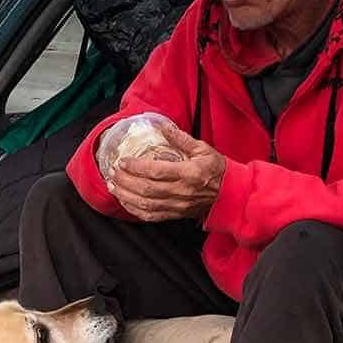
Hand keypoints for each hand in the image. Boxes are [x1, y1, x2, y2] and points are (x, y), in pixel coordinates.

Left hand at [106, 122, 224, 221]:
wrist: (230, 194)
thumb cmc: (217, 169)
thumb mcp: (202, 149)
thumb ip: (181, 138)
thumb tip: (163, 126)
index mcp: (189, 173)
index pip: (157, 171)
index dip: (136, 167)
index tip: (123, 161)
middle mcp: (182, 192)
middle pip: (147, 189)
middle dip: (126, 181)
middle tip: (112, 172)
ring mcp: (178, 206)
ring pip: (146, 204)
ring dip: (126, 196)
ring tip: (113, 186)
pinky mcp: (175, 215)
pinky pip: (151, 216)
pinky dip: (135, 210)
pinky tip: (125, 202)